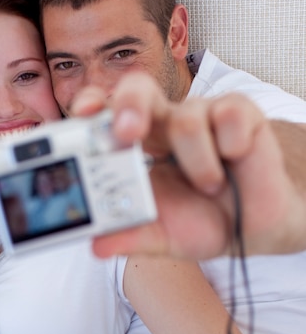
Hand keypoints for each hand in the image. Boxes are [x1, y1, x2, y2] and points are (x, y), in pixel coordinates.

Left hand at [71, 73, 305, 258]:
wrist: (252, 230)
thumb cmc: (200, 222)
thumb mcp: (160, 235)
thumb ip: (129, 236)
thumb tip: (97, 245)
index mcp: (137, 145)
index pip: (106, 114)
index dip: (91, 108)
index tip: (81, 118)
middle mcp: (164, 122)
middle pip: (138, 88)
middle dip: (128, 105)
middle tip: (127, 133)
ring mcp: (202, 114)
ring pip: (186, 118)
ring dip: (196, 163)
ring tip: (208, 187)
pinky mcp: (240, 113)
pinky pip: (229, 115)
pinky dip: (230, 146)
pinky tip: (234, 160)